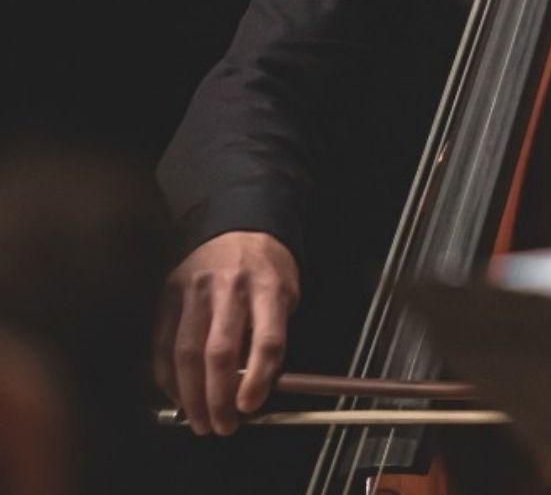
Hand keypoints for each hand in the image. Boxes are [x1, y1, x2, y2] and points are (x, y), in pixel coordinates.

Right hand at [154, 231, 297, 434]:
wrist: (238, 226)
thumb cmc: (267, 268)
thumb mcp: (287, 294)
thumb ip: (271, 335)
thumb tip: (254, 388)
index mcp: (269, 287)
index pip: (267, 340)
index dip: (259, 379)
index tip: (251, 406)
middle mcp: (230, 287)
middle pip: (220, 351)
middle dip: (219, 397)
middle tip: (222, 425)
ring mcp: (195, 289)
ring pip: (186, 351)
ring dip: (190, 394)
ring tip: (199, 420)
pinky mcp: (169, 293)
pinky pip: (162, 342)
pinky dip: (167, 375)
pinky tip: (177, 395)